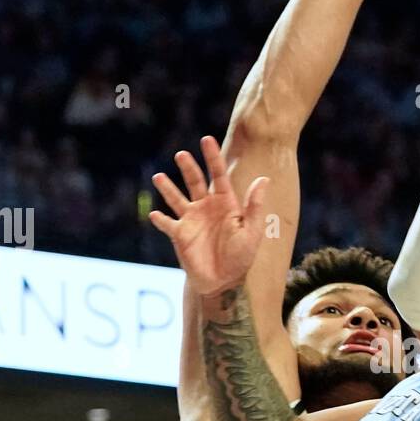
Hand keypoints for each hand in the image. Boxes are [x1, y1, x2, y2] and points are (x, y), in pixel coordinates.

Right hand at [150, 137, 267, 295]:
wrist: (224, 281)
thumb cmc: (240, 257)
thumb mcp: (251, 231)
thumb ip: (254, 206)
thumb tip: (264, 179)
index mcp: (224, 203)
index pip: (217, 175)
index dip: (212, 157)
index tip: (206, 139)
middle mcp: (206, 207)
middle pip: (195, 181)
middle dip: (188, 168)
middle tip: (181, 155)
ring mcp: (191, 220)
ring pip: (176, 198)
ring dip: (168, 188)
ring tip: (159, 177)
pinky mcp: (180, 235)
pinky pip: (167, 224)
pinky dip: (161, 219)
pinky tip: (155, 214)